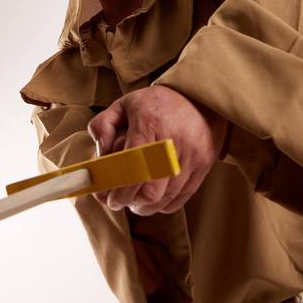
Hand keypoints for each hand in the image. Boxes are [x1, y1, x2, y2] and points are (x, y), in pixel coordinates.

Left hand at [88, 85, 227, 214]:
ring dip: (147, 206)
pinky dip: (165, 204)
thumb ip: (103, 125)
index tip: (110, 199)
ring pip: (166, 197)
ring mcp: (191, 155)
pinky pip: (182, 197)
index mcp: (149, 123)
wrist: (198, 97)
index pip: (133, 168)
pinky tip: (154, 200)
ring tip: (136, 202)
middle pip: (151, 190)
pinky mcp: (203, 165)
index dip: (121, 191)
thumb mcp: (124, 104)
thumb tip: (99, 154)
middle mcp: (172, 141)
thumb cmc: (156, 103)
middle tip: (120, 202)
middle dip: (132, 202)